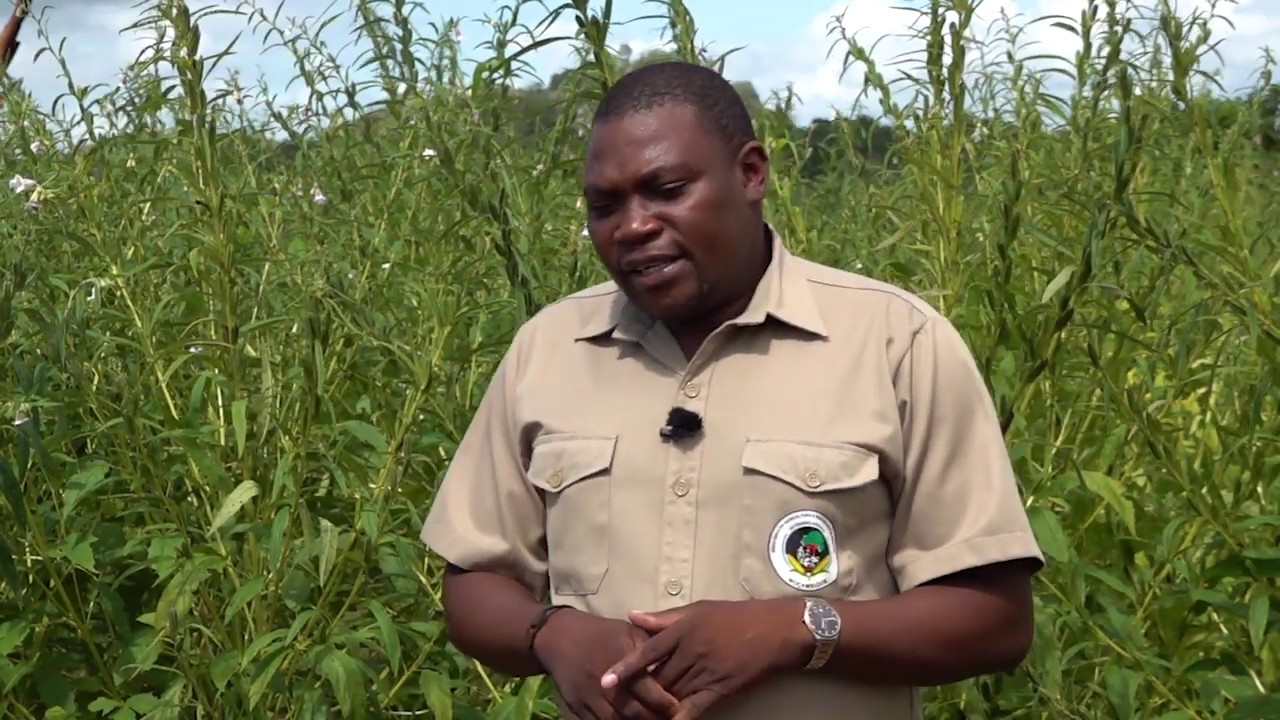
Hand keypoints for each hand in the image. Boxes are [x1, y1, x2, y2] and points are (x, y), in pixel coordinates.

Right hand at [534, 608, 680, 719]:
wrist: (561, 638)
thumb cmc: (602, 633)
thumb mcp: (629, 632)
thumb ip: (651, 648)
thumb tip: (675, 661)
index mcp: (622, 661)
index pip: (649, 691)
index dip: (666, 703)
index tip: (678, 707)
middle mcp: (606, 682)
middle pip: (635, 712)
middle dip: (654, 719)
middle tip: (669, 719)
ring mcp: (590, 697)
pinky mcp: (578, 707)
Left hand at [599, 600, 807, 719]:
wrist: (775, 630)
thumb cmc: (735, 616)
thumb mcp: (699, 609)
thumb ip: (664, 617)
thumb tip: (632, 616)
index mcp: (684, 629)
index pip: (648, 651)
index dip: (626, 666)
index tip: (605, 680)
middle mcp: (691, 652)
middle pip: (658, 677)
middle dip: (640, 691)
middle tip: (619, 701)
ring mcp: (706, 672)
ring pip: (673, 693)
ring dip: (656, 705)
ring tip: (637, 713)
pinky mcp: (721, 689)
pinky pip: (695, 707)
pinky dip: (680, 717)